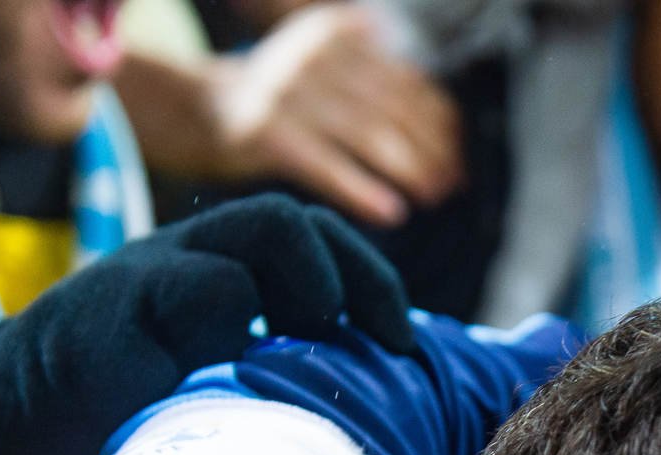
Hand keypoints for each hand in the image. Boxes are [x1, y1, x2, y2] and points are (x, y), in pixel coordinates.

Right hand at [0, 193, 413, 454]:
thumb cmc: (111, 427)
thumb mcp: (195, 386)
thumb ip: (262, 374)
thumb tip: (373, 411)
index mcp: (202, 271)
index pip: (305, 236)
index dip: (367, 279)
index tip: (407, 348)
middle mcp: (169, 264)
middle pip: (283, 226)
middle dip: (351, 283)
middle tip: (384, 352)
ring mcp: (129, 291)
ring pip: (239, 257)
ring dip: (299, 305)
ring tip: (315, 367)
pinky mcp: (97, 335)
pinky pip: (185, 313)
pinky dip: (231, 347)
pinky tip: (251, 397)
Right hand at [205, 3, 462, 226]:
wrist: (201, 109)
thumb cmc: (282, 102)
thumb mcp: (327, 72)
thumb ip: (377, 81)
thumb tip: (448, 124)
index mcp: (336, 37)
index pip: (404, 81)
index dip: (439, 122)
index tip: (459, 157)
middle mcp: (314, 56)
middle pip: (390, 108)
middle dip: (430, 150)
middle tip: (452, 185)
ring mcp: (288, 92)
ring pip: (366, 135)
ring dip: (408, 170)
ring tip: (432, 197)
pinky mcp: (266, 132)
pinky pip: (324, 165)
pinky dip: (361, 190)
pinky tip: (390, 212)